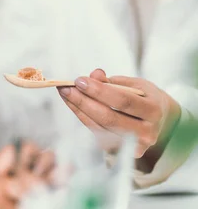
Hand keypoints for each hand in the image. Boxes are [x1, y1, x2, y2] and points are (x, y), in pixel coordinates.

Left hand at [58, 69, 180, 169]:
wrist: (161, 123)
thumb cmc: (145, 98)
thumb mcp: (136, 84)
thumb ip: (114, 81)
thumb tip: (94, 75)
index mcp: (154, 111)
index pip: (123, 101)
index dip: (99, 91)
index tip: (79, 80)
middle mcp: (147, 132)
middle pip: (109, 118)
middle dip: (83, 101)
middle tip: (66, 88)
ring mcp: (135, 146)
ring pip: (100, 127)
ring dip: (78, 109)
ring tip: (65, 93)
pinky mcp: (122, 152)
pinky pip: (97, 133)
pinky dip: (83, 117)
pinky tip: (73, 104)